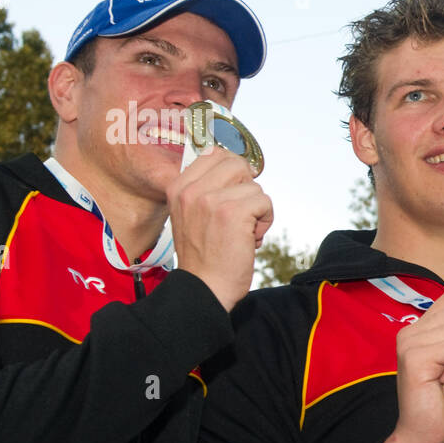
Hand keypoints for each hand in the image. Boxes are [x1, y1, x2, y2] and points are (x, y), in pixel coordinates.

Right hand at [168, 144, 272, 311]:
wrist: (203, 288)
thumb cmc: (204, 256)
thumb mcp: (192, 215)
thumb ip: (207, 189)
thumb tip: (242, 167)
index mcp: (177, 187)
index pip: (215, 154)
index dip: (234, 172)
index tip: (235, 193)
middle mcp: (191, 190)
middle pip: (237, 164)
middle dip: (247, 189)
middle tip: (241, 214)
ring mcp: (210, 199)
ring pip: (254, 186)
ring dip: (257, 210)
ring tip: (242, 232)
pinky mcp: (233, 212)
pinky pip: (265, 202)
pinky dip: (265, 222)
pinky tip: (250, 240)